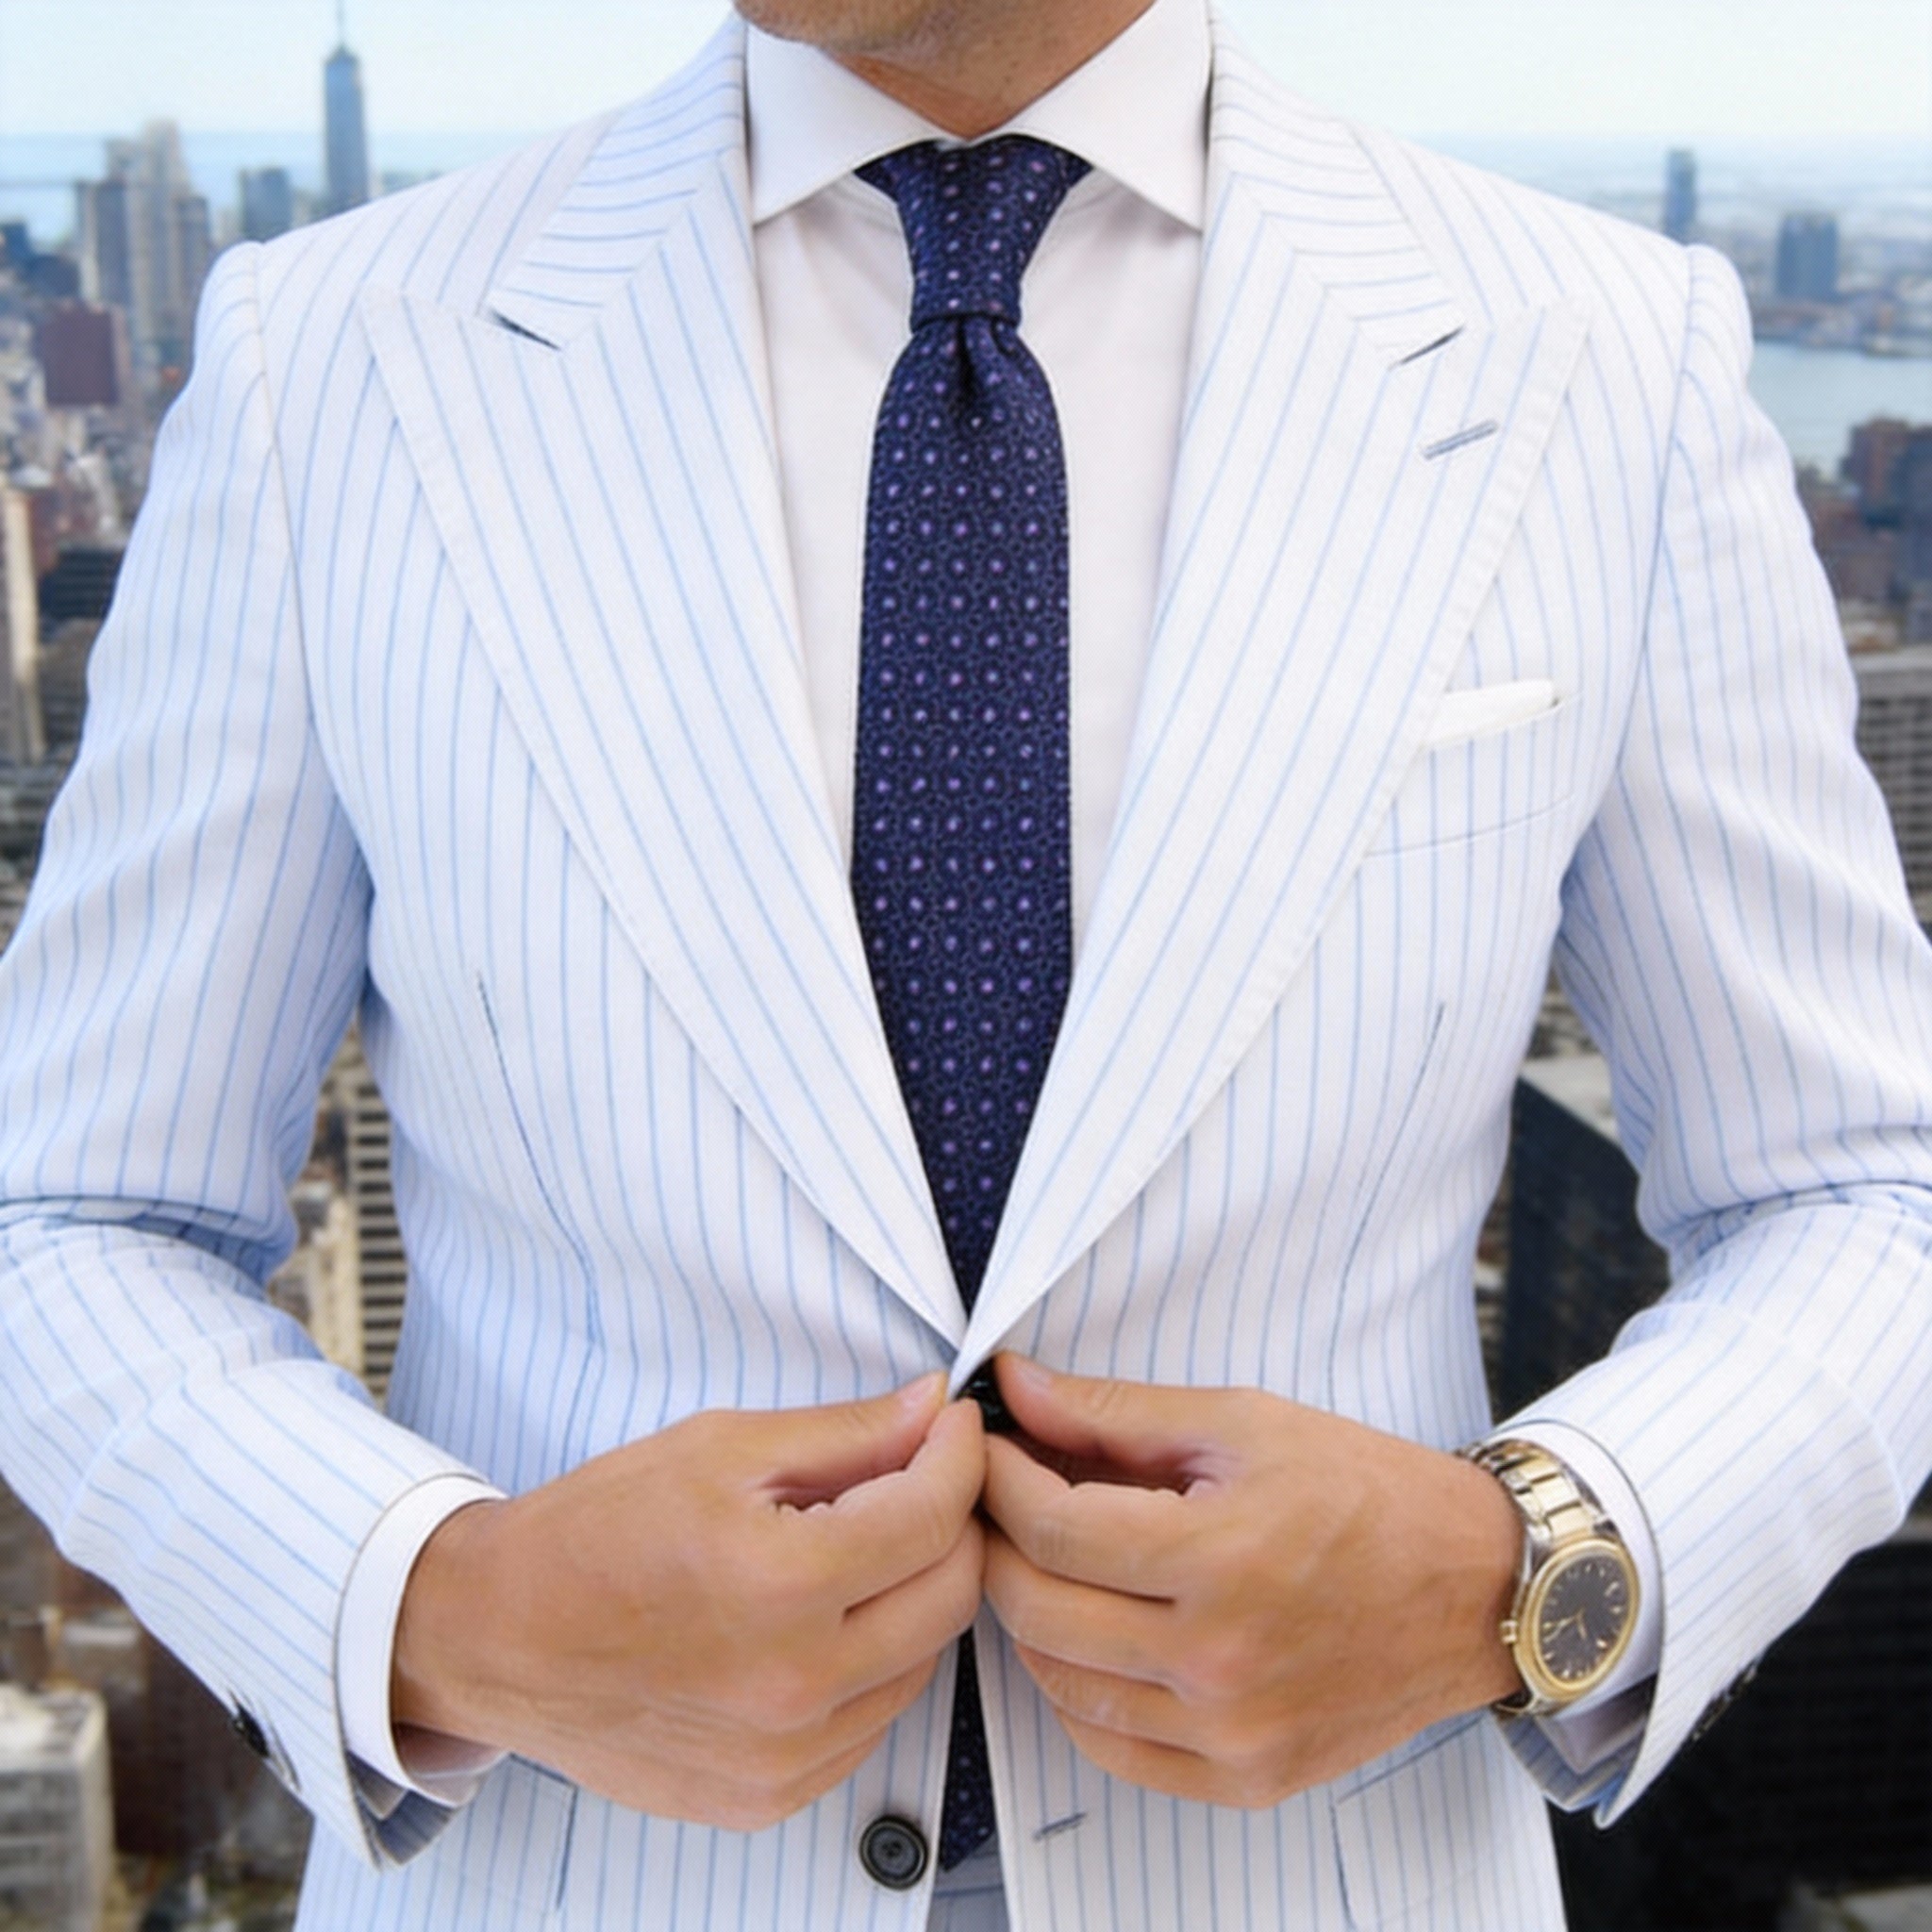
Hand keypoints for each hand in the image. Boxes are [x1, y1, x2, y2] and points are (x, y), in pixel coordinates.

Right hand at [392, 1374, 984, 1830]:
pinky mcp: (770, 1797)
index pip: (933, 1516)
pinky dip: (873, 1662)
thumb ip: (845, 1434)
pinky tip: (826, 1619)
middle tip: (921, 1478)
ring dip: (916, 1594)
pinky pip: (873, 1721)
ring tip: (862, 1547)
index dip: (959, 1456)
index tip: (953, 1426)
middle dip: (954, 1522)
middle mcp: (794, 1684)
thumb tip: (932, 1409)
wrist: (497, 1636)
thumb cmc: (595, 1533)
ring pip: (924, 1662)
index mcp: (780, 1584)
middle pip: (952, 1595)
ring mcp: (785, 1756)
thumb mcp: (720, 1448)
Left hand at [980, 1356, 1522, 1808]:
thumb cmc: (1365, 1491)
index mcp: (1222, 1558)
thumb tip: (1015, 1387)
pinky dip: (1079, 1690)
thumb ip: (1116, 1412)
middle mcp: (1221, 1661)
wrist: (1476, 1587)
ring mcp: (1232, 1732)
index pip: (1052, 1529)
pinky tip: (1094, 1634)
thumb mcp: (1242, 1423)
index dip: (999, 1479)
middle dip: (999, 1542)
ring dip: (1032, 1615)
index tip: (989, 1447)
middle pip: (1038, 1609)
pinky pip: (1112, 1747)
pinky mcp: (1246, 1777)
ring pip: (1061, 1684)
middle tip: (1003, 1498)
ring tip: (1049, 1559)